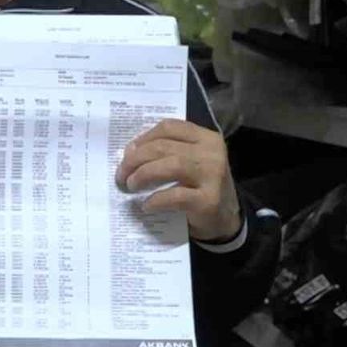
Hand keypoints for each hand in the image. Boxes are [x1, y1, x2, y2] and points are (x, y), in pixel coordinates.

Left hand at [115, 119, 241, 241]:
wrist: (225, 220)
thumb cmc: (200, 187)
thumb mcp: (190, 162)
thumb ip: (168, 152)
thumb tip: (130, 152)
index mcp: (206, 138)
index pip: (169, 127)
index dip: (143, 138)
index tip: (128, 152)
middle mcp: (212, 153)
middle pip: (164, 146)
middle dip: (136, 159)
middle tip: (122, 174)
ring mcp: (213, 176)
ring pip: (171, 165)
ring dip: (144, 174)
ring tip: (131, 185)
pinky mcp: (209, 201)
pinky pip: (175, 195)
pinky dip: (156, 199)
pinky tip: (147, 205)